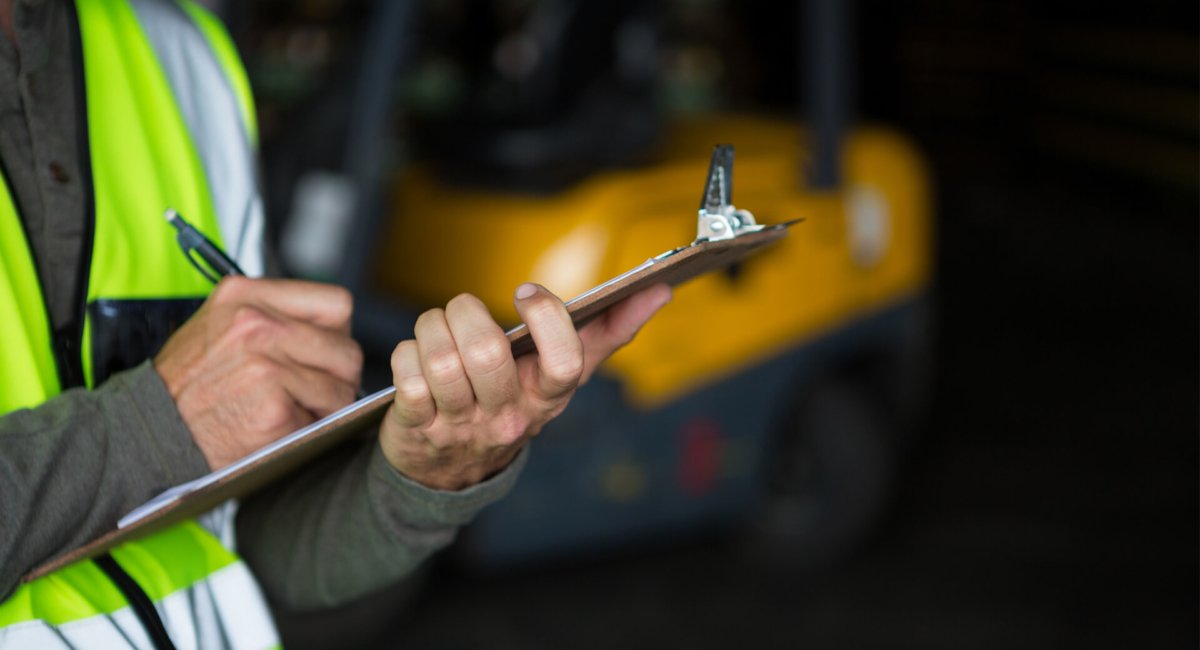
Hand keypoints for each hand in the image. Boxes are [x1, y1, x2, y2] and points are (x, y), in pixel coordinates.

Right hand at [155, 277, 362, 470]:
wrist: (146, 432)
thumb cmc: (185, 385)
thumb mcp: (218, 326)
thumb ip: (271, 317)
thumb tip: (332, 334)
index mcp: (245, 296)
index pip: (336, 304)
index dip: (338, 335)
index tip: (325, 354)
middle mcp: (256, 324)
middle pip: (346, 350)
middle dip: (339, 378)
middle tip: (318, 395)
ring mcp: (265, 365)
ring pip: (339, 388)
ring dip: (327, 408)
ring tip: (297, 414)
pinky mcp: (272, 407)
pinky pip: (321, 421)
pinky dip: (308, 432)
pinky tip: (280, 430)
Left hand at [380, 282, 670, 489]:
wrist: (450, 470)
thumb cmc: (512, 402)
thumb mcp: (559, 376)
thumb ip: (609, 332)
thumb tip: (659, 290)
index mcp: (549, 398)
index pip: (564, 364)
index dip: (546, 319)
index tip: (526, 293)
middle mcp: (509, 417)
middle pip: (486, 353)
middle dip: (465, 312)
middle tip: (462, 309)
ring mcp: (463, 426)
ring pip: (440, 359)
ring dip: (431, 327)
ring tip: (436, 327)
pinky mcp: (418, 428)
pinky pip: (406, 374)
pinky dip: (406, 353)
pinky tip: (416, 358)